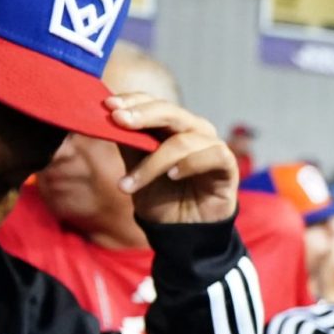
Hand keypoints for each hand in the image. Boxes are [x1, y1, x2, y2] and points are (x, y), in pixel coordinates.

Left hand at [107, 94, 237, 226]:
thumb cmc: (162, 198)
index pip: (152, 102)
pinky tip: (173, 176)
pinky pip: (212, 155)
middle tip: (118, 120)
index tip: (108, 106)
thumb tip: (105, 118)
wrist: (182, 232)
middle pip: (169, 112)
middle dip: (142, 115)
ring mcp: (212, 145)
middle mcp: (193, 129)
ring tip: (131, 184)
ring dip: (154, 161)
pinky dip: (190, 164)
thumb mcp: (136, 168)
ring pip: (183, 140)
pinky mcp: (227, 165)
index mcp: (171, 126)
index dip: (132, 101)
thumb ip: (128, 143)